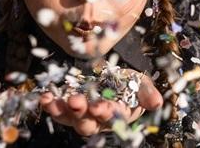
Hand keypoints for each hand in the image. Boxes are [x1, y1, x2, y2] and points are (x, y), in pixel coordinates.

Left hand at [40, 73, 162, 135]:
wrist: (112, 76)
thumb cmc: (129, 84)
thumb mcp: (140, 84)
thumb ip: (147, 92)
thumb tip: (156, 102)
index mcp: (116, 116)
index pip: (111, 118)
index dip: (105, 113)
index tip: (99, 106)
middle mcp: (96, 119)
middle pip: (86, 124)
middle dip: (80, 114)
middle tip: (74, 102)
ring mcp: (80, 113)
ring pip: (68, 118)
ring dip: (59, 111)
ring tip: (50, 101)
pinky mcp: (68, 104)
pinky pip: (58, 108)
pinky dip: (50, 103)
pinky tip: (43, 96)